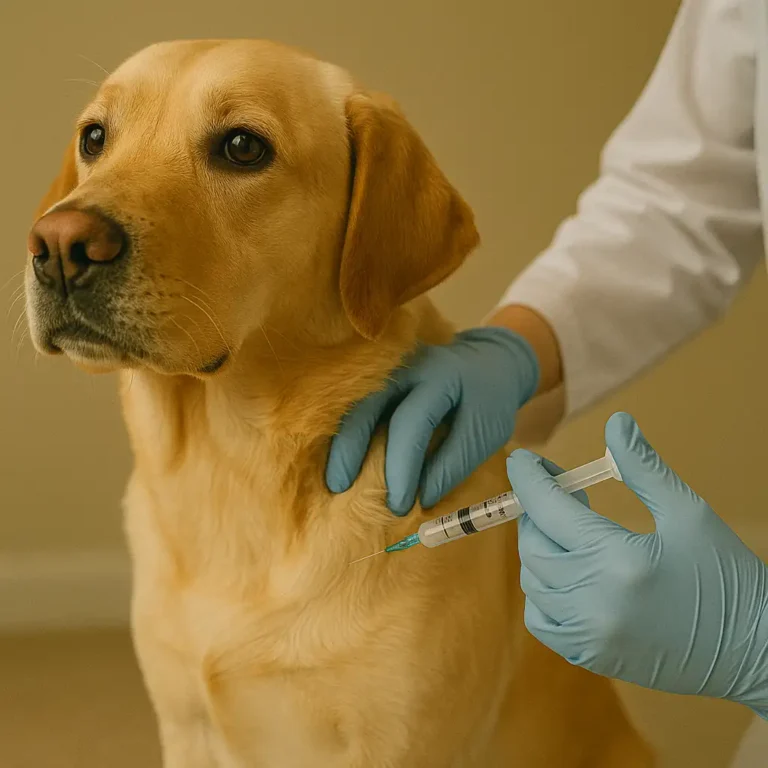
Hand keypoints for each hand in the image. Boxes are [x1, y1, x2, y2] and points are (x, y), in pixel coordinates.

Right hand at [326, 327, 538, 514]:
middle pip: (367, 404)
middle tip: (340, 489)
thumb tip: (421, 498)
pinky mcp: (378, 375)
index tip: (397, 505)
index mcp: (440, 376)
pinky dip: (343, 431)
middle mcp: (408, 365)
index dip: (401, 467)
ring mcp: (388, 366)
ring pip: (352, 402)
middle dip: (351, 448)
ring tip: (334, 479)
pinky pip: (354, 402)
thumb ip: (454, 463)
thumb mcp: (485, 433)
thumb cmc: (489, 401)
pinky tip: (338, 458)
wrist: (488, 362)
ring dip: (339, 441)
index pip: (411, 422)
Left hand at [507, 412, 767, 717]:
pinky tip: (566, 575)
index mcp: (618, 560)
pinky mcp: (591, 658)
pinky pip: (541, 620)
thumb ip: (643, 467)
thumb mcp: (690, 513)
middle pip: (534, 545)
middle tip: (564, 496)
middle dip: (538, 513)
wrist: (756, 652)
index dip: (528, 479)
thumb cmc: (727, 578)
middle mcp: (594, 602)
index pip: (548, 510)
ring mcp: (589, 636)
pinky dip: (542, 592)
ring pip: (533, 581)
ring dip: (540, 549)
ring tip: (569, 532)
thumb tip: (615, 422)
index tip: (520, 459)